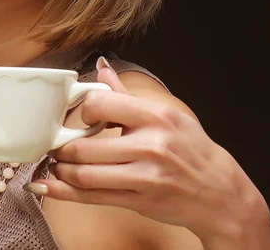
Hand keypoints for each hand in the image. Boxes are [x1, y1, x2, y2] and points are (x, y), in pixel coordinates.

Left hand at [28, 57, 269, 245]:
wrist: (220, 193)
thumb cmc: (192, 149)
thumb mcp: (167, 115)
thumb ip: (127, 95)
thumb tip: (102, 68)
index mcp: (156, 117)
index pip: (102, 104)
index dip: (82, 110)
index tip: (78, 118)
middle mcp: (150, 146)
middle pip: (86, 146)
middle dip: (61, 147)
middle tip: (54, 145)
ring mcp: (145, 177)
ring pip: (85, 174)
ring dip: (60, 170)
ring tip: (55, 165)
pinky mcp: (139, 201)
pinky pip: (93, 197)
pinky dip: (66, 193)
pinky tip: (50, 187)